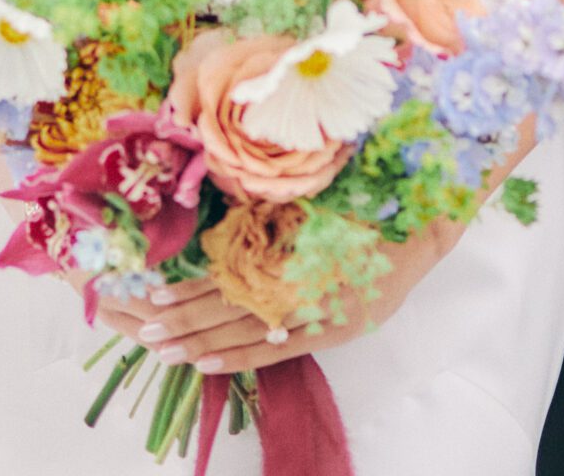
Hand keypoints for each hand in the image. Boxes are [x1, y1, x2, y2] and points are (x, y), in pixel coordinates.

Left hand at [100, 224, 455, 375]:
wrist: (418, 231)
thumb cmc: (365, 204)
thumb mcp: (313, 201)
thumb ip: (271, 218)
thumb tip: (221, 228)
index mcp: (291, 247)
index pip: (229, 276)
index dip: (192, 286)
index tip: (155, 292)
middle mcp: (299, 282)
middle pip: (230, 307)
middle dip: (185, 319)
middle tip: (144, 328)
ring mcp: (314, 313)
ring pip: (246, 331)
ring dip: (202, 340)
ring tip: (163, 349)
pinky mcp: (329, 332)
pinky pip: (276, 350)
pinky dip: (240, 356)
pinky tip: (208, 362)